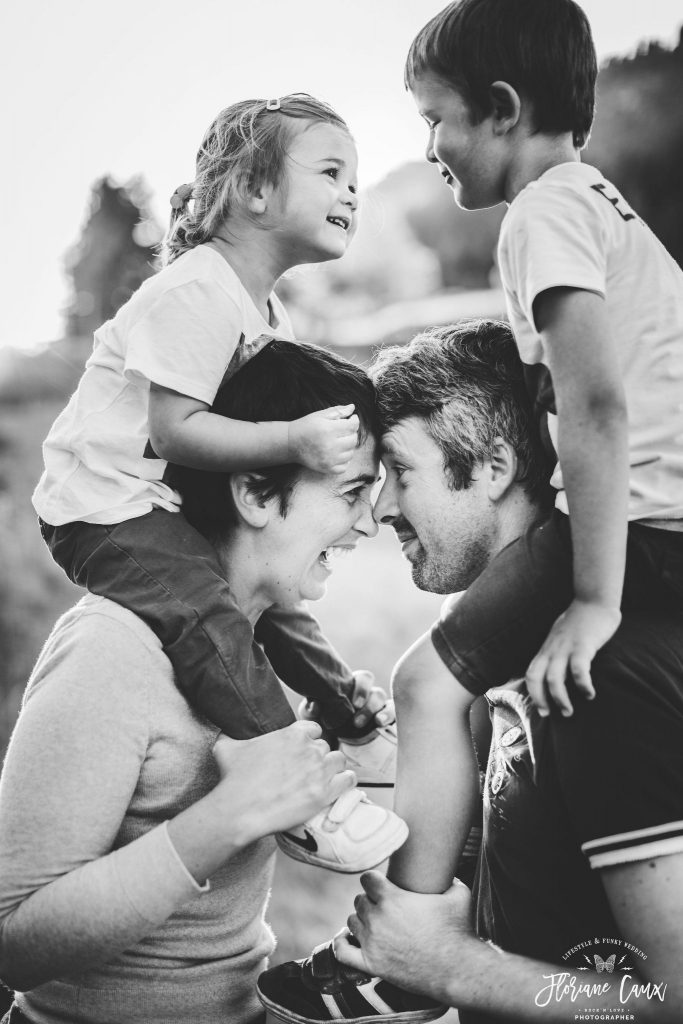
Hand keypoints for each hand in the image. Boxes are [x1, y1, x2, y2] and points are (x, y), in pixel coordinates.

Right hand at [211, 720, 354, 839]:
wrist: (240, 809)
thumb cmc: (233, 780)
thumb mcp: (227, 748)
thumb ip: (230, 737)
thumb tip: (223, 735)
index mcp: (291, 734)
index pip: (313, 729)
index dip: (309, 740)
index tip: (304, 751)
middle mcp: (309, 748)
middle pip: (325, 747)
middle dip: (318, 758)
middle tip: (308, 771)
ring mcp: (319, 770)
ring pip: (339, 761)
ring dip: (333, 768)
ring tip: (324, 778)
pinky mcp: (325, 792)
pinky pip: (348, 780)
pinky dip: (346, 782)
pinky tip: (338, 786)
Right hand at [288, 405, 359, 473]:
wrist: (291, 443)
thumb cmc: (306, 426)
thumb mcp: (320, 415)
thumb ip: (338, 411)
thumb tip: (352, 408)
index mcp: (328, 430)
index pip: (353, 426)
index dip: (355, 420)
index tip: (352, 418)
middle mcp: (330, 446)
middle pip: (353, 440)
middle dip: (351, 433)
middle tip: (344, 430)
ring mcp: (329, 459)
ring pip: (351, 453)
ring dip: (348, 447)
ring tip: (339, 441)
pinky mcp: (327, 469)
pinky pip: (344, 467)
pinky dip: (344, 461)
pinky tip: (338, 453)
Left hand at [298, 669, 394, 733]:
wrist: (331, 745)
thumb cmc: (323, 723)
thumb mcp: (312, 717)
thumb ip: (310, 709)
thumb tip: (314, 705)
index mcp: (353, 688)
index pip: (364, 678)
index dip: (362, 687)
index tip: (354, 703)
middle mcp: (369, 696)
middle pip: (376, 690)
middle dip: (369, 701)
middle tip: (357, 713)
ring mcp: (378, 708)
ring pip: (385, 702)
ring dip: (377, 710)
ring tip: (373, 722)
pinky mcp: (385, 721)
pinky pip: (393, 714)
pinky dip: (390, 716)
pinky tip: (382, 723)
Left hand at [333, 871, 472, 1002]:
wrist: (458, 970)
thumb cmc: (459, 931)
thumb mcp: (459, 894)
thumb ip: (450, 878)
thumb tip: (448, 872)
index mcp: (392, 898)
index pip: (367, 879)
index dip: (373, 880)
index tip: (380, 883)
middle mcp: (377, 919)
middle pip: (359, 901)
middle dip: (370, 901)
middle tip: (383, 906)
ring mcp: (372, 943)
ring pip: (352, 922)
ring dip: (361, 920)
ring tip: (374, 922)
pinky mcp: (371, 965)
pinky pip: (342, 952)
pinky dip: (342, 944)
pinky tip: (348, 938)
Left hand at [525, 598, 620, 716]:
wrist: (593, 600)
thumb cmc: (579, 622)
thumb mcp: (561, 638)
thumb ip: (557, 653)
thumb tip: (557, 673)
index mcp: (546, 649)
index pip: (531, 673)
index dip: (533, 693)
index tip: (542, 710)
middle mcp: (552, 649)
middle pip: (536, 678)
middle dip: (540, 699)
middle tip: (550, 715)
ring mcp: (566, 647)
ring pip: (554, 678)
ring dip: (560, 698)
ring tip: (569, 711)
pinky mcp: (583, 645)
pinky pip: (578, 669)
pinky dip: (582, 684)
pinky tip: (589, 694)